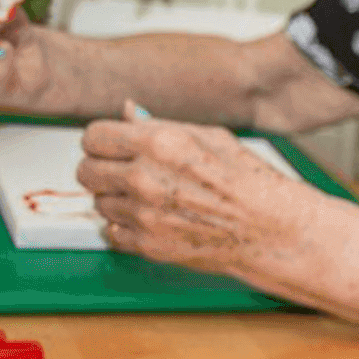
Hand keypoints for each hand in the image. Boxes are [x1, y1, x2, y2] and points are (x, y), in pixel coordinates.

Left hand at [76, 108, 308, 272]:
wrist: (272, 232)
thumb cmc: (251, 184)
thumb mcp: (211, 137)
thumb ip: (160, 125)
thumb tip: (126, 113)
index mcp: (160, 143)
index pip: (93, 136)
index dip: (102, 141)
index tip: (111, 147)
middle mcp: (146, 178)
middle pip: (85, 171)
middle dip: (102, 169)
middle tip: (125, 172)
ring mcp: (144, 214)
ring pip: (98, 203)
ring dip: (117, 199)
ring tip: (150, 198)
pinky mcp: (147, 244)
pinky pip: (112, 231)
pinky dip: (127, 226)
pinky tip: (154, 218)